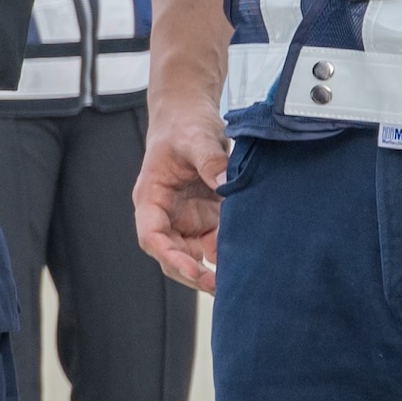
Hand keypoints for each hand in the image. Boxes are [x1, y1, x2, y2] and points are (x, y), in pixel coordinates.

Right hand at [132, 102, 228, 292]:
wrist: (191, 115)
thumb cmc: (183, 125)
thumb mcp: (195, 139)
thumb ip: (211, 161)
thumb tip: (228, 185)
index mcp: (151, 198)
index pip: (152, 237)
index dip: (170, 257)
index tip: (194, 269)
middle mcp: (166, 214)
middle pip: (172, 255)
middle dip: (193, 273)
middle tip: (222, 285)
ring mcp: (187, 218)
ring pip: (195, 254)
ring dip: (214, 266)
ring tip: (240, 275)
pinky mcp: (207, 216)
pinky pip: (216, 241)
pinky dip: (230, 251)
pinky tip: (249, 255)